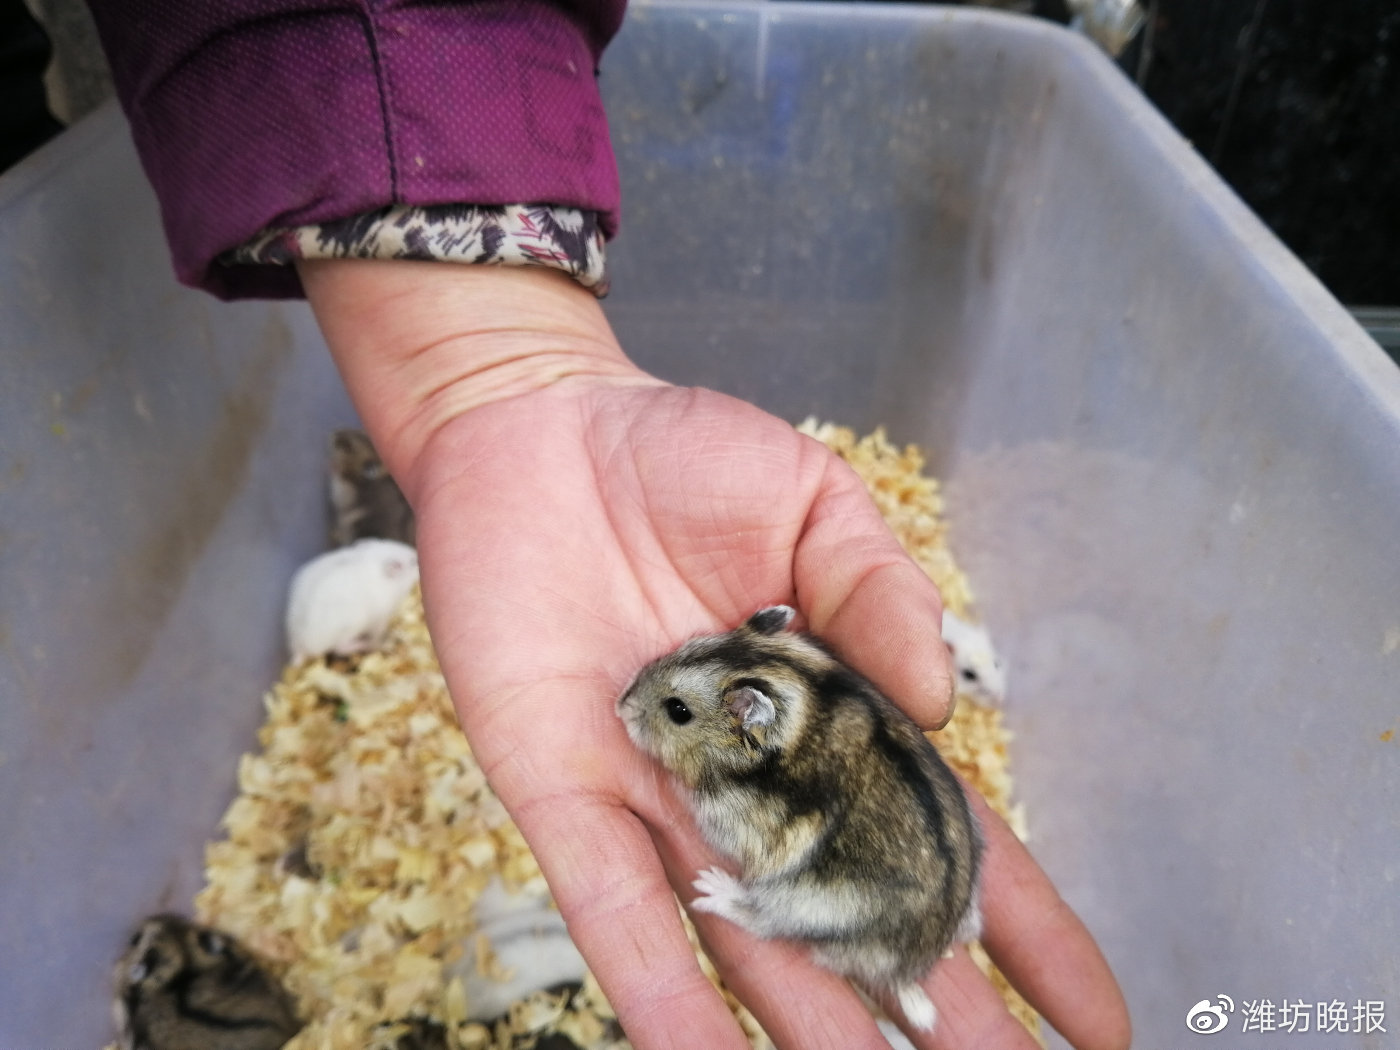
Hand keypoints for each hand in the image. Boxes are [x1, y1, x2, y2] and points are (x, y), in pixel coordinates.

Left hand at [300, 260, 1130, 1049]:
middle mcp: (756, 777)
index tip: (1090, 1018)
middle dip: (926, 1003)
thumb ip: (880, 595)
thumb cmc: (681, 456)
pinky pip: (614, 905)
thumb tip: (946, 708)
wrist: (539, 427)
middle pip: (855, 912)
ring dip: (810, 1026)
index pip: (937, 836)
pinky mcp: (566, 790)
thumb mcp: (813, 506)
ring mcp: (663, 793)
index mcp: (830, 715)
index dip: (1017, 926)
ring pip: (747, 934)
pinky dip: (658, 985)